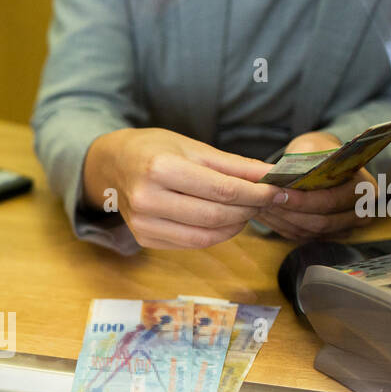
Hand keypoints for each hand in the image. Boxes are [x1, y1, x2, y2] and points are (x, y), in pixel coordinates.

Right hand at [82, 128, 283, 248]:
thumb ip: (233, 165)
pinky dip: (214, 235)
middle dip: (248, 210)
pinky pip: (190, 243)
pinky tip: (224, 222)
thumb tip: (271, 176)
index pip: (222, 189)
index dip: (256, 193)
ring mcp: (143, 223)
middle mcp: (147, 199)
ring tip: (246, 212)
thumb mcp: (193, 147)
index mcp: (160, 168)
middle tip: (266, 202)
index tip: (277, 191)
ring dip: (234, 226)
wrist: (113, 164)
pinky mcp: (144, 238)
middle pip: (215, 215)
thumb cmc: (154, 149)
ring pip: (205, 236)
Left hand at [254, 131, 373, 240]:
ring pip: (311, 231)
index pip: (331, 200)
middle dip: (290, 214)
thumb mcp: (312, 147)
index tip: (279, 194)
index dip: (303, 201)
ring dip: (284, 222)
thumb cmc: (319, 151)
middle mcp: (360, 209)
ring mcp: (347, 224)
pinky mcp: (330, 233)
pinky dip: (285, 227)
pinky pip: (305, 236)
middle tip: (265, 203)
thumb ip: (301, 161)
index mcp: (362, 185)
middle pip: (322, 222)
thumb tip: (279, 176)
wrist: (326, 160)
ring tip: (261, 208)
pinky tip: (268, 216)